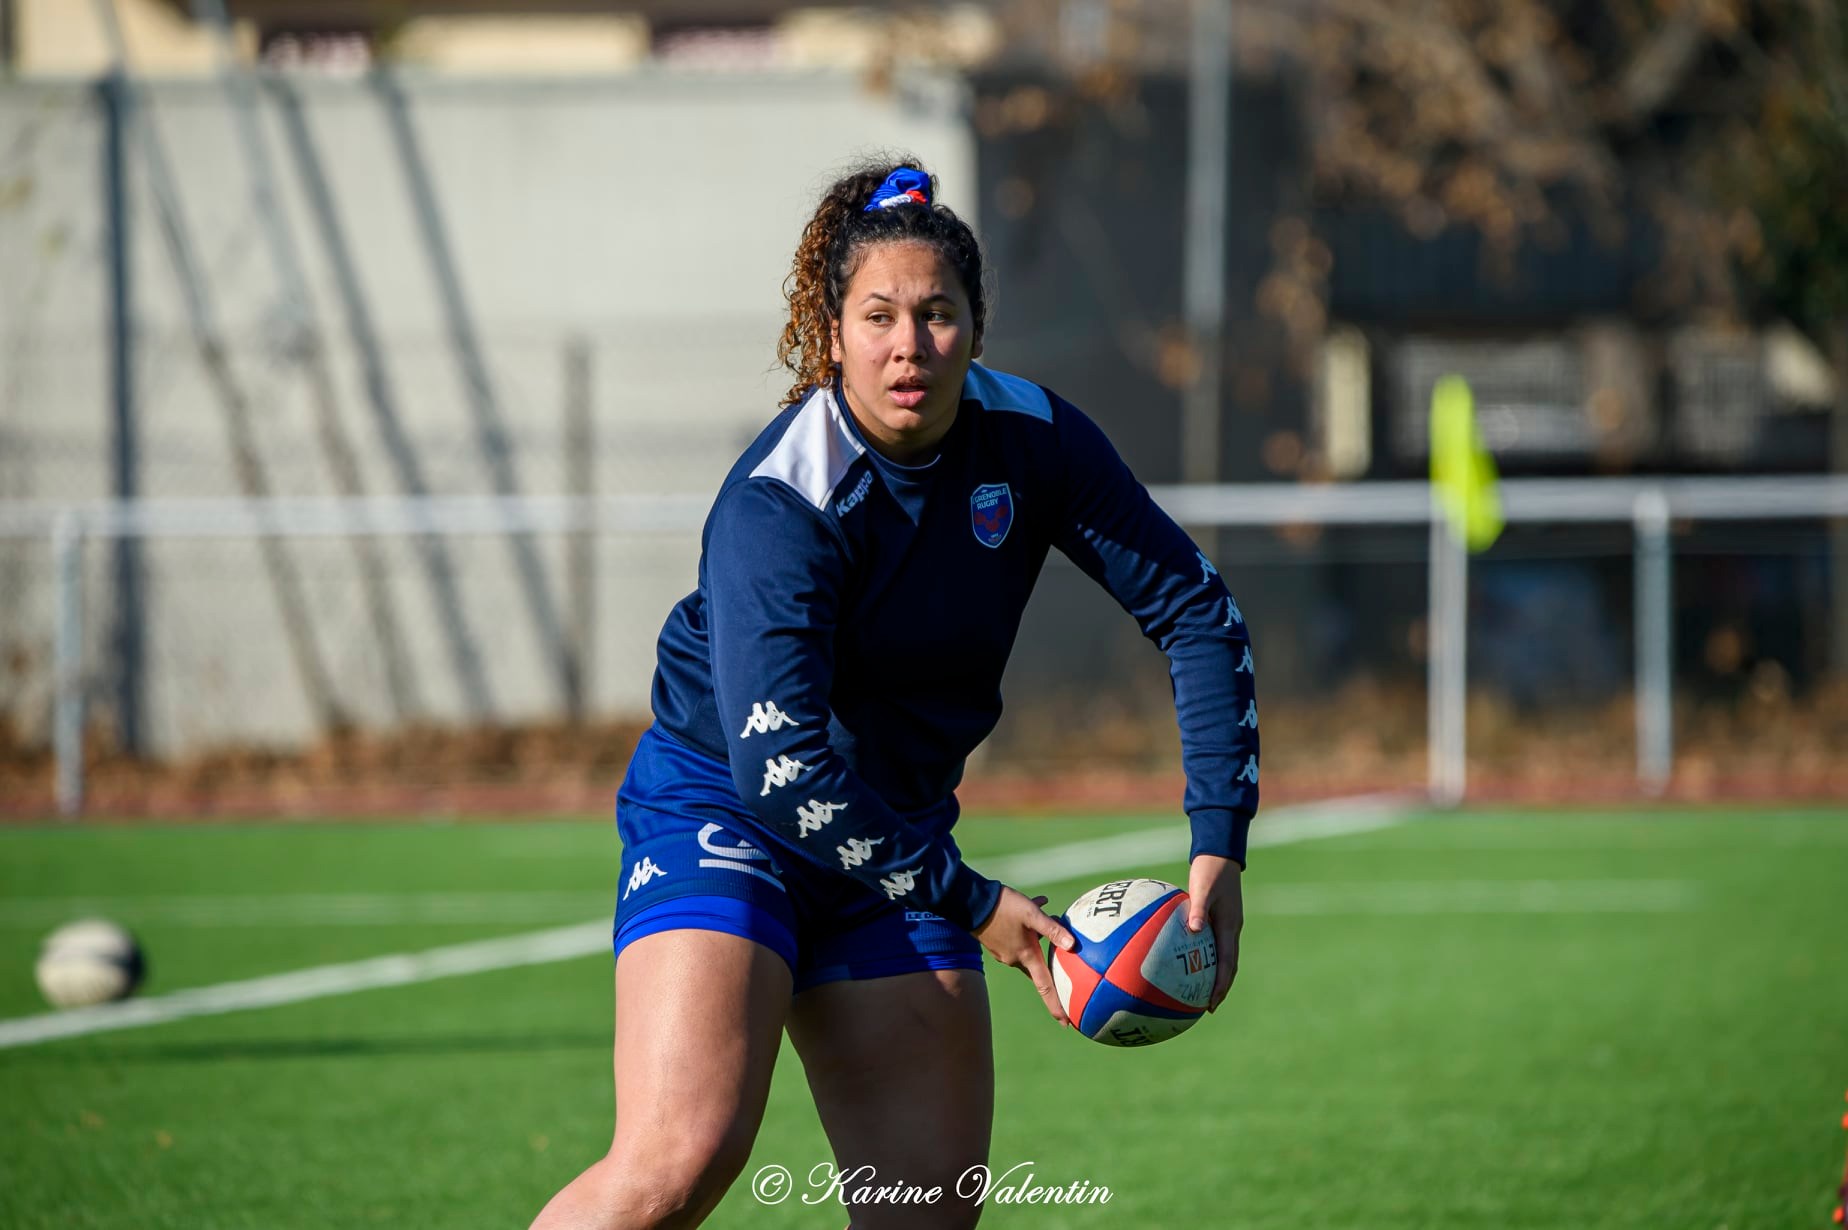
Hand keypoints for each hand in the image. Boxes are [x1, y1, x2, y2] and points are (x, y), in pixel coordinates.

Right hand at [972, 885, 1076, 1024]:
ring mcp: (1003, 951)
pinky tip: (1037, 905)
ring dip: (1040, 939)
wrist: (970, 902)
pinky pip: (1018, 938)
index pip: (1045, 987)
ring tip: (1051, 918)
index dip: (1056, 1005)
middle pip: (1038, 970)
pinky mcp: (996, 941)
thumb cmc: (1002, 908)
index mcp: (1026, 956)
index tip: (1066, 1022)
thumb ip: (1051, 929)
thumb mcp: (1031, 914)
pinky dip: (1028, 928)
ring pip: (1028, 949)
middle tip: (1065, 974)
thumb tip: (1072, 944)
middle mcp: (1014, 959)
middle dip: (1051, 972)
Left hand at [1185, 854, 1243, 1011]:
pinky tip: (1191, 961)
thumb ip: (1199, 909)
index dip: (1220, 985)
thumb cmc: (1210, 870)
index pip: (1227, 963)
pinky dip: (1208, 958)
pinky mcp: (1220, 919)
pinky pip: (1215, 944)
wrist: (1220, 854)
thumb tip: (1194, 929)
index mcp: (1229, 926)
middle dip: (1220, 988)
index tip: (1211, 1003)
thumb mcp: (1202, 888)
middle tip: (1208, 1006)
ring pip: (1224, 957)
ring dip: (1216, 976)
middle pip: (1229, 966)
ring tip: (1202, 992)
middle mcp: (1231, 929)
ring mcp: (1227, 925)